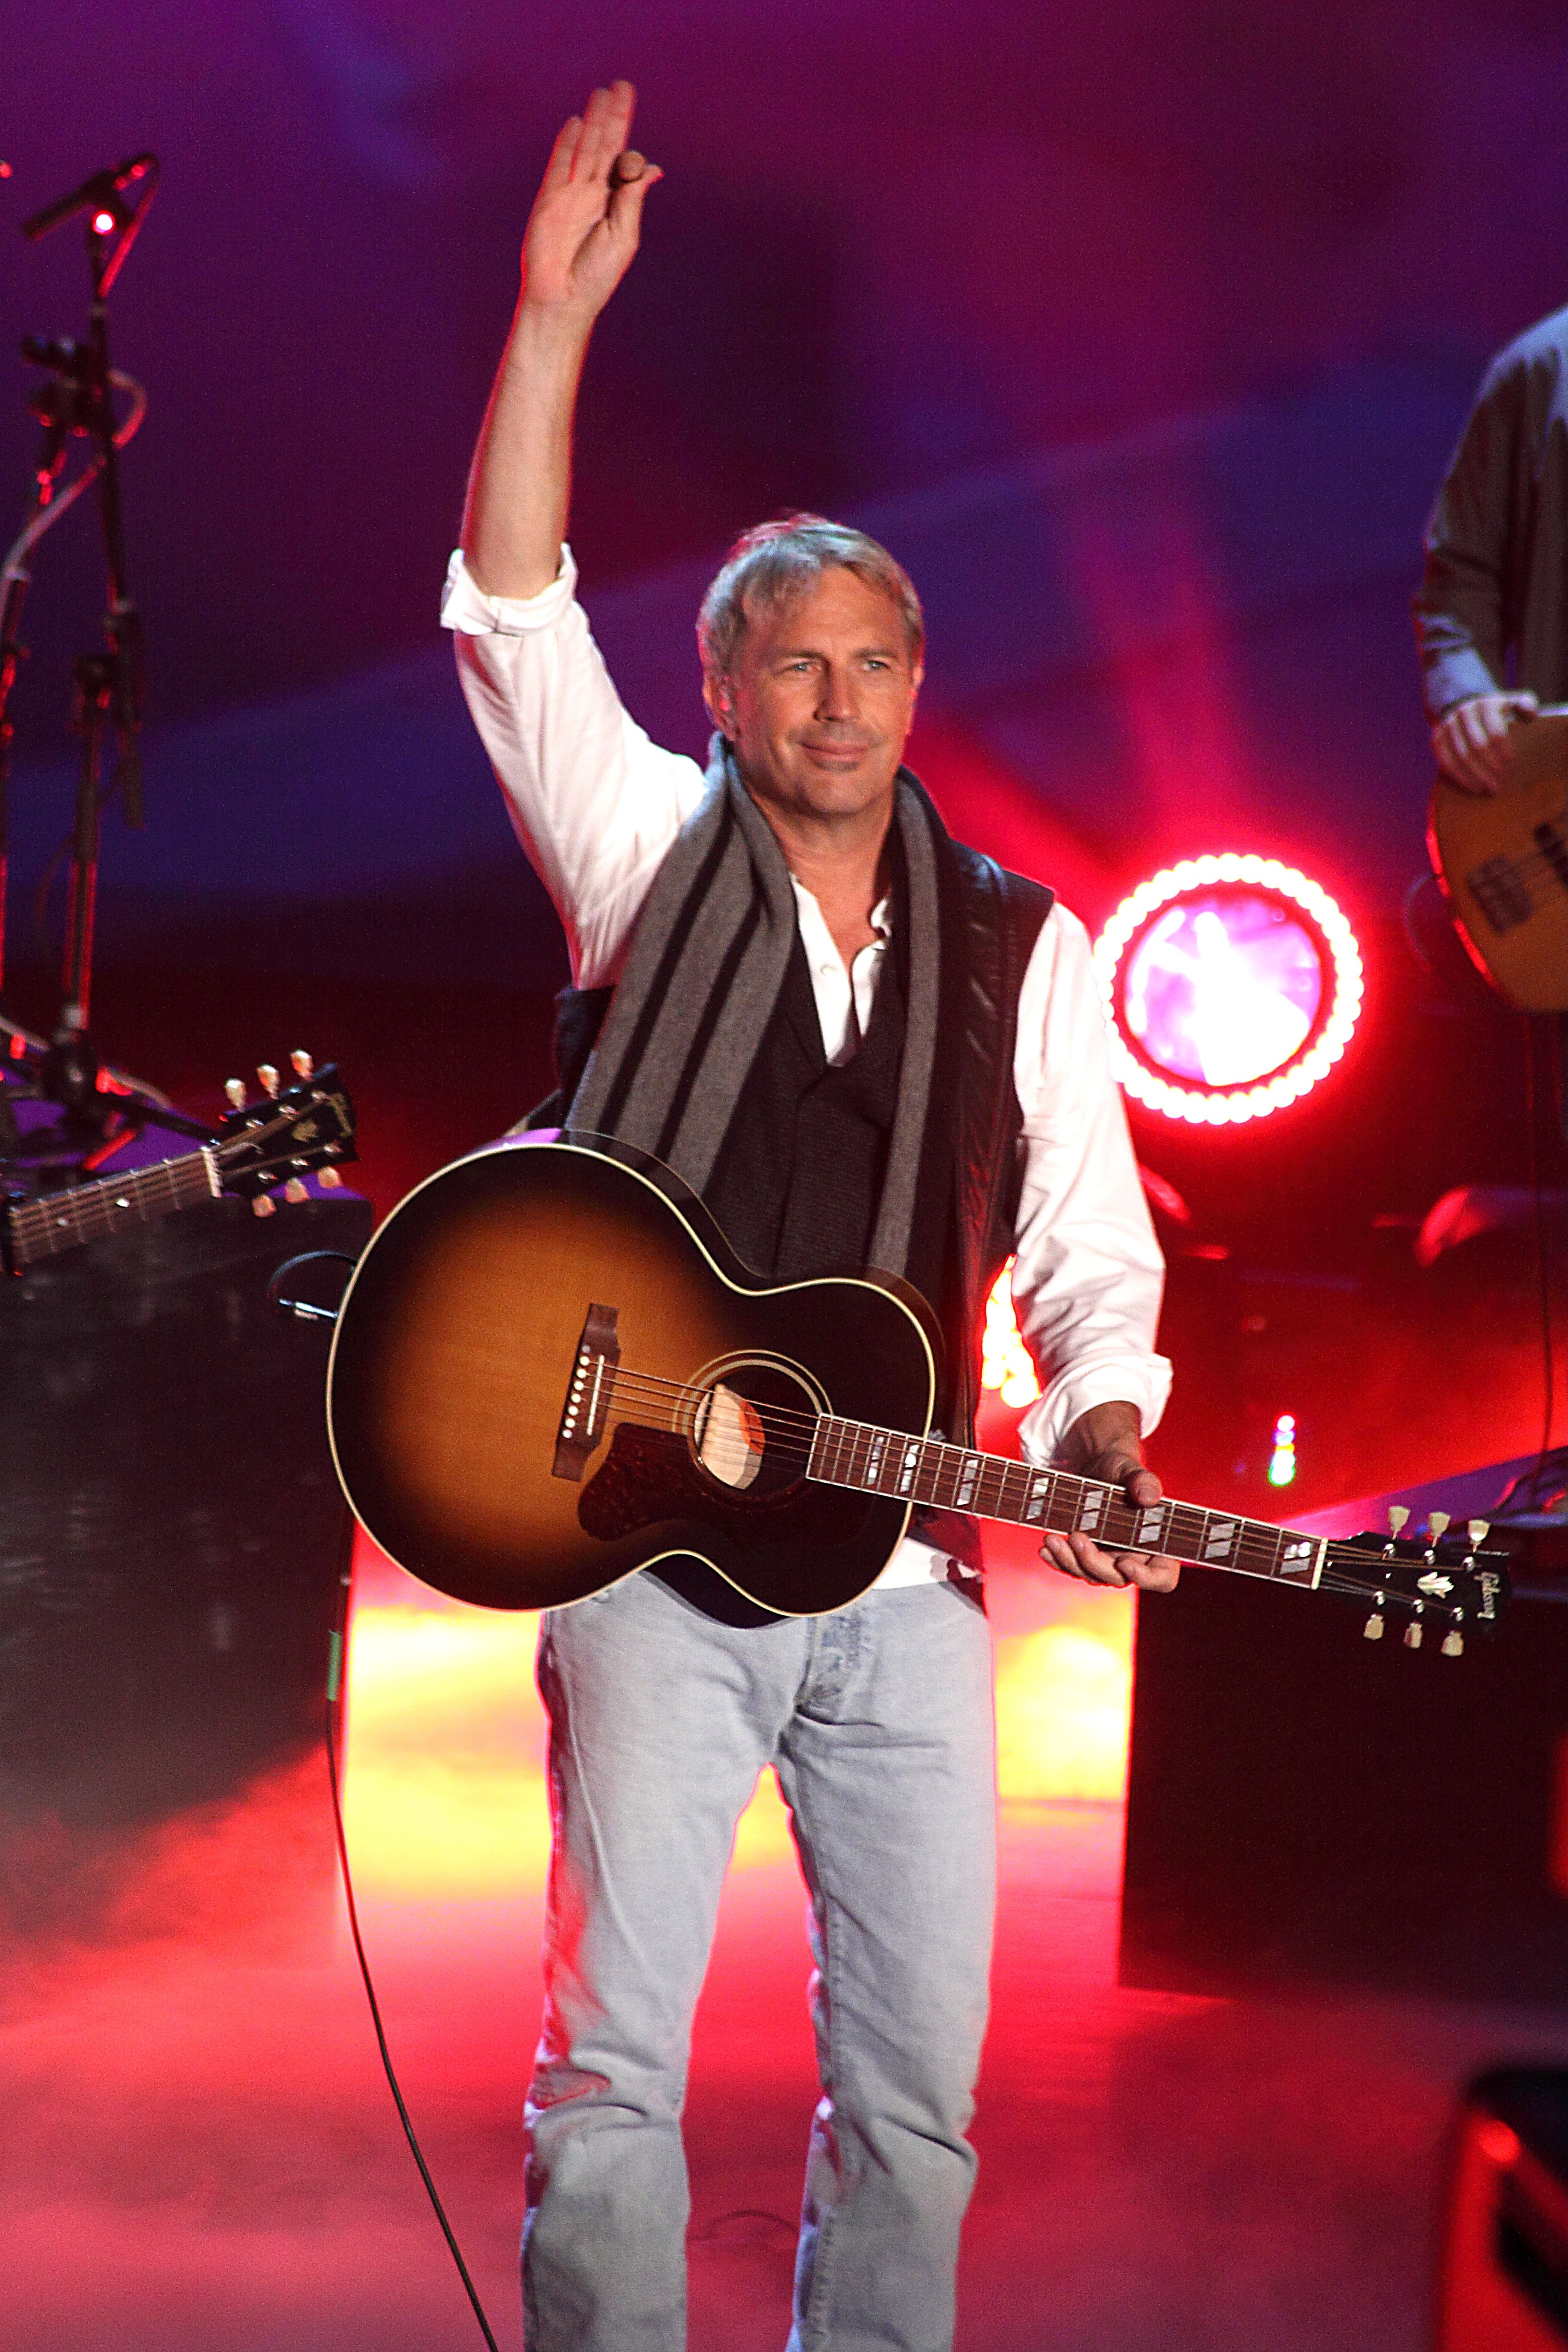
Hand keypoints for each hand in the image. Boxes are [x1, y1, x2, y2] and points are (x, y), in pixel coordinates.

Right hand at [520, 81, 661, 325]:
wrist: (562, 297)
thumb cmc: (597, 275)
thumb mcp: (623, 234)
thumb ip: (631, 197)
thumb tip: (650, 167)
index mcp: (614, 203)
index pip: (622, 163)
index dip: (628, 148)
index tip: (632, 148)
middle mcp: (593, 194)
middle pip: (604, 146)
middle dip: (613, 117)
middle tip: (622, 86)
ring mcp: (570, 194)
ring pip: (584, 148)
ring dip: (593, 121)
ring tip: (602, 93)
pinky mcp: (549, 198)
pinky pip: (559, 164)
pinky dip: (567, 143)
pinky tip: (576, 123)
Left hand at [1038, 1401, 1180, 1592]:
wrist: (1095, 1468)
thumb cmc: (1121, 1469)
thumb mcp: (1130, 1469)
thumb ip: (1143, 1482)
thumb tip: (1149, 1497)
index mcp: (1159, 1544)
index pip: (1162, 1577)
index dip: (1146, 1577)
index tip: (1124, 1563)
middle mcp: (1136, 1558)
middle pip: (1119, 1578)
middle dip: (1094, 1562)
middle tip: (1077, 1536)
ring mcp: (1110, 1561)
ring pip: (1091, 1575)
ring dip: (1070, 1561)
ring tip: (1052, 1539)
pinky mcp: (1087, 1556)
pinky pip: (1073, 1567)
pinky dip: (1058, 1560)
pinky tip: (1046, 1548)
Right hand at [1432, 691, 1537, 793]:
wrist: (1465, 706)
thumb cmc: (1497, 711)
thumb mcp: (1514, 702)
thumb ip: (1527, 705)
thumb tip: (1530, 716)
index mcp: (1486, 705)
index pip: (1496, 733)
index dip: (1503, 753)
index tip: (1510, 767)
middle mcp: (1465, 713)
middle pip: (1478, 747)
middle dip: (1490, 769)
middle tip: (1499, 785)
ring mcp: (1448, 725)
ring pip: (1460, 756)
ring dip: (1475, 776)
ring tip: (1487, 790)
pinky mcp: (1437, 738)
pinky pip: (1446, 761)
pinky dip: (1459, 776)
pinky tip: (1472, 786)